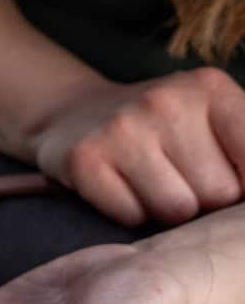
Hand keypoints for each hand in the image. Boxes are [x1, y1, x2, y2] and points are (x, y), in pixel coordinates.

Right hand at [31, 69, 244, 225]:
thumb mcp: (211, 114)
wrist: (76, 112)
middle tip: (180, 180)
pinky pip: (130, 216)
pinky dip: (129, 214)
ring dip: (166, 210)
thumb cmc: (159, 125)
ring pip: (175, 209)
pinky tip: (121, 190)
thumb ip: (244, 145)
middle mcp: (165, 102)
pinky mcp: (84, 160)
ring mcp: (121, 130)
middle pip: (217, 193)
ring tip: (151, 186)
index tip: (228, 182)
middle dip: (203, 200)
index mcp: (208, 87)